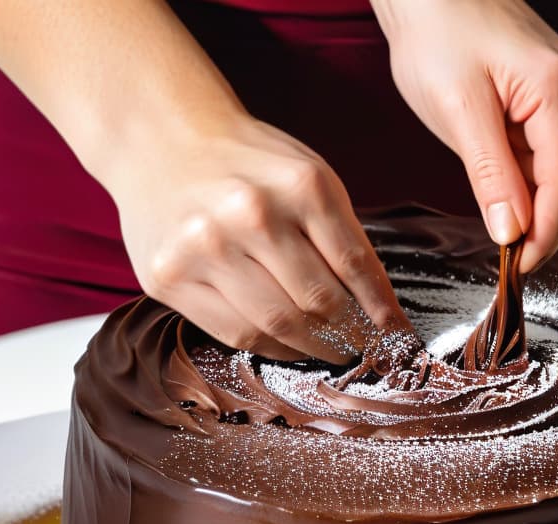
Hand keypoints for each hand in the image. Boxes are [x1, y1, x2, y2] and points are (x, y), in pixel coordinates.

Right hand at [109, 115, 408, 363]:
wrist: (159, 139)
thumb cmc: (247, 164)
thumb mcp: (307, 177)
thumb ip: (341, 235)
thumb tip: (378, 309)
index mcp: (300, 185)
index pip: (356, 266)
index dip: (381, 311)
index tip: (397, 338)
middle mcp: (251, 214)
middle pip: (319, 301)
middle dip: (349, 334)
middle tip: (362, 349)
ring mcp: (204, 247)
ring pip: (278, 325)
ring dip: (313, 347)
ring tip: (330, 350)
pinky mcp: (169, 276)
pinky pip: (236, 334)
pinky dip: (272, 349)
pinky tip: (288, 346)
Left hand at [371, 0, 557, 271]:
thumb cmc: (436, 31)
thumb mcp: (458, 110)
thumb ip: (491, 174)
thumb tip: (511, 233)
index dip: (547, 232)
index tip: (520, 267)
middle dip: (547, 224)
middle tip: (509, 259)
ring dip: (538, 205)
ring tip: (502, 232)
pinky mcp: (551, 93)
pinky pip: (549, 151)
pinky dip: (530, 182)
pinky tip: (505, 196)